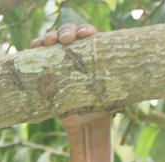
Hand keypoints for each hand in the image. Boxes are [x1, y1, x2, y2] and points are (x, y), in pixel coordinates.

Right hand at [30, 21, 106, 135]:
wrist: (84, 126)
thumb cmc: (100, 109)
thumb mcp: (109, 96)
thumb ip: (112, 87)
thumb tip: (128, 82)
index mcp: (93, 55)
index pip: (89, 36)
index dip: (86, 31)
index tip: (85, 35)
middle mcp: (76, 54)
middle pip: (70, 34)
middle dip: (67, 32)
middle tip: (65, 40)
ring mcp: (60, 59)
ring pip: (54, 40)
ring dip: (50, 36)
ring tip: (48, 42)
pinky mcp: (47, 68)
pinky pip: (41, 53)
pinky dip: (38, 46)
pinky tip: (36, 46)